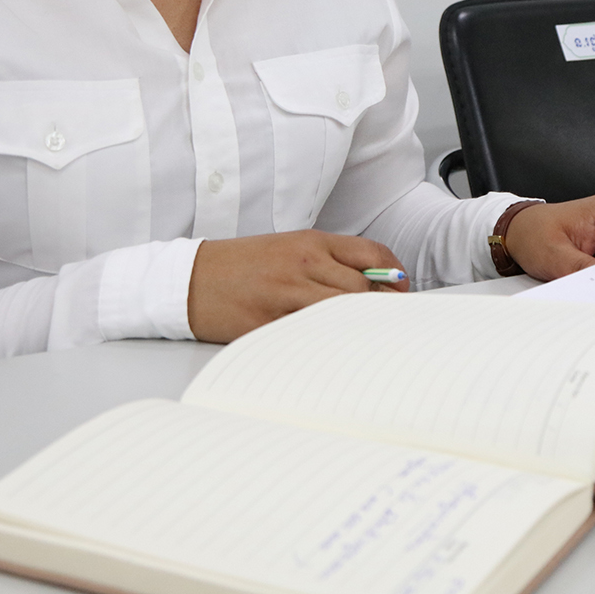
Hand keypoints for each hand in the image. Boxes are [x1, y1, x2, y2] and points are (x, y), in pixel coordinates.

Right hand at [187, 232, 407, 343]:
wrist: (190, 279)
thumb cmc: (243, 266)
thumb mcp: (289, 249)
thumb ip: (330, 262)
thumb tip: (375, 283)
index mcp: (311, 242)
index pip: (371, 252)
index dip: (395, 274)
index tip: (403, 292)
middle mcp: (303, 263)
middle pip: (361, 287)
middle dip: (380, 307)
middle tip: (390, 325)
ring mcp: (285, 294)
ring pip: (340, 311)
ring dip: (357, 327)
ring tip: (366, 340)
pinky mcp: (268, 323)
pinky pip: (309, 335)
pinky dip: (326, 343)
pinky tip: (333, 351)